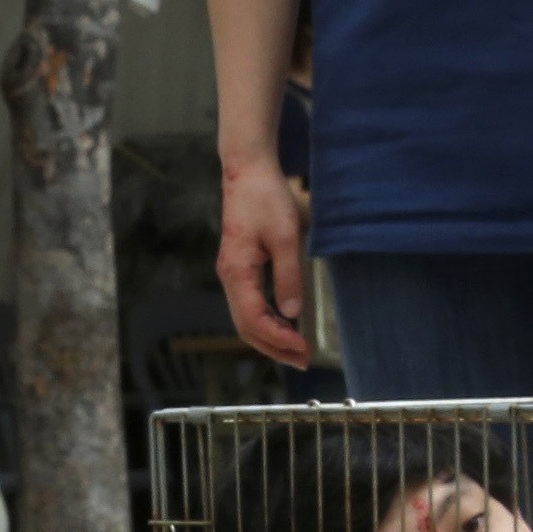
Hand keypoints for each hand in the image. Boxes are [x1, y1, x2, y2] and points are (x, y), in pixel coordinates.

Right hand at [218, 160, 310, 368]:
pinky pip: (248, 307)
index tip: (304, 348)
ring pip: (245, 320)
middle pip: (246, 328)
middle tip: (304, 360)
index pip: (254, 320)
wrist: (246, 171)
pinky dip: (266, 323)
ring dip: (270, 339)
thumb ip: (289, 275)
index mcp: (237, 271)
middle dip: (275, 348)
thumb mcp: (285, 236)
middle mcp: (228, 277)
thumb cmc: (265, 197)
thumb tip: (293, 313)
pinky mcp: (238, 270)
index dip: (279, 339)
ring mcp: (231, 275)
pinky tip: (285, 327)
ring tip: (297, 351)